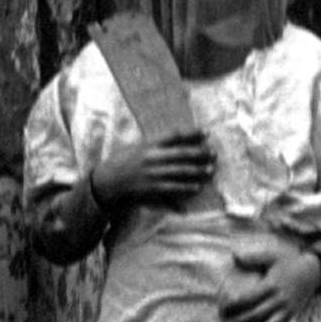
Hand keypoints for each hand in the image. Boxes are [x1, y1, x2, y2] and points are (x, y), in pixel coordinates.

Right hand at [91, 131, 215, 206]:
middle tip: (214, 154)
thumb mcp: (137, 148)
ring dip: (197, 172)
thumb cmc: (123, 163)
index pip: (175, 136)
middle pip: (181, 154)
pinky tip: (196, 187)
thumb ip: (157, 145)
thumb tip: (177, 140)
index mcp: (148, 144)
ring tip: (210, 171)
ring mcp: (152, 174)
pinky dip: (185, 188)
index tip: (206, 132)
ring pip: (180, 172)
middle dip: (200, 154)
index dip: (192, 133)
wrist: (106, 183)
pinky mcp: (151, 189)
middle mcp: (151, 158)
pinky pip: (172, 189)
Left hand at [219, 246, 320, 321]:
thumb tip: (233, 256)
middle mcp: (279, 299)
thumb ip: (252, 258)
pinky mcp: (295, 316)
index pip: (248, 299)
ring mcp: (288, 310)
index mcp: (271, 285)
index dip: (234, 306)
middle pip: (256, 315)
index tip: (222, 309)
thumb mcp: (271, 256)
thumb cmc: (289, 263)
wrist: (314, 271)